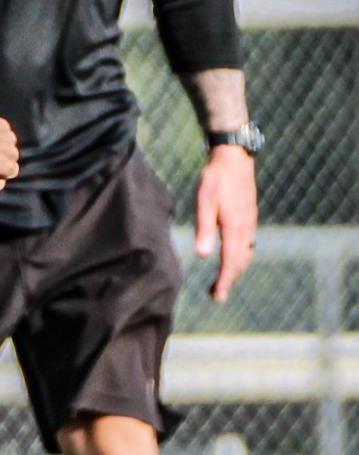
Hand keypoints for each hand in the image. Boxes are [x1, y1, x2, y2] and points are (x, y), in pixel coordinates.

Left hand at [0, 115, 19, 190]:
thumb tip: (3, 182)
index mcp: (9, 167)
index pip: (11, 171)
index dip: (0, 170)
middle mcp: (13, 152)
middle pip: (11, 156)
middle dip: (1, 156)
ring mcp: (9, 137)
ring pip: (7, 142)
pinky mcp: (3, 124)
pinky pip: (2, 129)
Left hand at [195, 146, 256, 302]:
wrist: (234, 157)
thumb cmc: (215, 178)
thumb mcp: (204, 202)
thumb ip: (204, 228)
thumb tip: (203, 255)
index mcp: (235, 228)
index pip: (231, 262)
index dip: (225, 282)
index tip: (218, 297)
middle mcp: (246, 228)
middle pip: (241, 262)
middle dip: (230, 280)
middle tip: (218, 295)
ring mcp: (250, 222)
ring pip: (246, 253)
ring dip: (236, 268)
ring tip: (224, 279)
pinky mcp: (249, 215)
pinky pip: (248, 243)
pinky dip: (241, 255)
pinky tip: (234, 255)